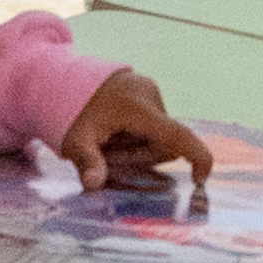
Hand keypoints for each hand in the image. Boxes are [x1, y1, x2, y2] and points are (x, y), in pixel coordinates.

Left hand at [57, 68, 217, 196]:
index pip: (178, 135)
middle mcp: (151, 96)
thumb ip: (88, 163)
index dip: (197, 158)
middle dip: (139, 158)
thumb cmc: (69, 112)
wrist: (62, 78)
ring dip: (136, 148)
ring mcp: (150, 91)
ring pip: (158, 135)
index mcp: (138, 108)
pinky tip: (113, 134)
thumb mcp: (75, 142)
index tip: (200, 179)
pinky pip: (152, 123)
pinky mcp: (146, 91)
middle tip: (108, 159)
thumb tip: (94, 184)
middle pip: (163, 143)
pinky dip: (135, 136)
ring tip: (107, 143)